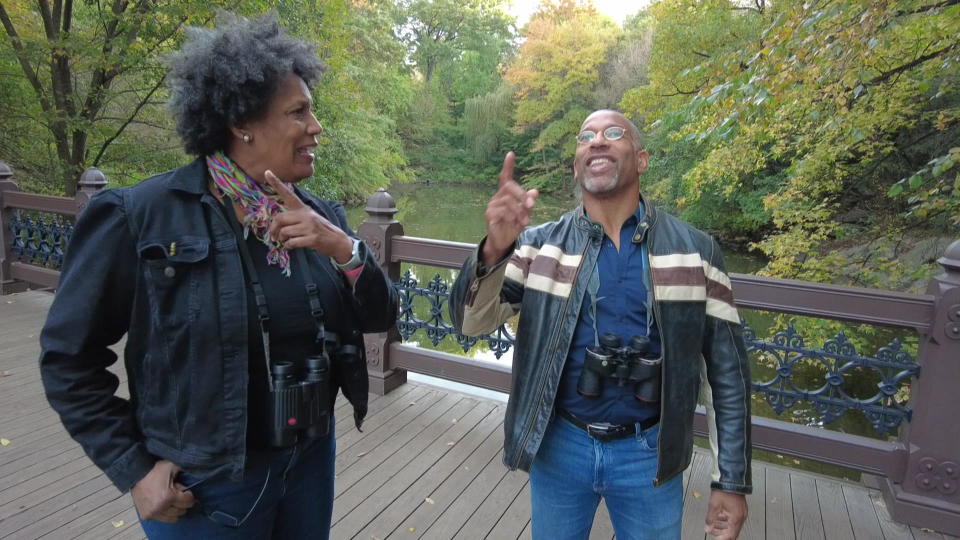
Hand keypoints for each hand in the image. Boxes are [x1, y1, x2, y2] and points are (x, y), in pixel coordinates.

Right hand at [131, 460, 194, 522]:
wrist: (135, 474)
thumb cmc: (155, 470)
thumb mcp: (172, 466)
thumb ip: (186, 469)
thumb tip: (199, 472)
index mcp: (168, 497)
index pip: (189, 502)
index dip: (189, 495)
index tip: (186, 490)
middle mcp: (160, 508)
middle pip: (182, 510)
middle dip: (183, 502)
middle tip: (178, 494)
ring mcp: (153, 513)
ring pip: (174, 518)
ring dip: (176, 509)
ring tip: (172, 500)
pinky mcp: (147, 516)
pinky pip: (163, 519)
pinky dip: (167, 513)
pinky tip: (165, 504)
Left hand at [264, 170, 352, 261]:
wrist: (337, 241)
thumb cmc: (319, 229)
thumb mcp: (309, 218)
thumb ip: (294, 217)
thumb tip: (277, 225)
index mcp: (303, 208)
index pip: (288, 194)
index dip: (276, 183)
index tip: (267, 172)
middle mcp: (306, 215)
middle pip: (280, 218)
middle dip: (274, 230)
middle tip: (274, 237)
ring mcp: (309, 227)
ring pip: (284, 232)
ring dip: (282, 239)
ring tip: (286, 241)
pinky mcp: (312, 238)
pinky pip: (291, 242)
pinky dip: (288, 246)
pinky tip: (291, 246)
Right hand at [482, 152, 537, 267]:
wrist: (503, 241)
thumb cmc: (513, 225)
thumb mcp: (525, 213)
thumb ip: (529, 203)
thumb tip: (536, 191)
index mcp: (505, 194)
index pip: (505, 177)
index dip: (508, 165)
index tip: (511, 153)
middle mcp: (497, 197)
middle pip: (509, 187)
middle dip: (522, 194)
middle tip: (532, 204)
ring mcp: (492, 205)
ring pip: (508, 200)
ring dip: (519, 210)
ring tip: (525, 220)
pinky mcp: (489, 215)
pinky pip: (502, 211)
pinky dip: (512, 217)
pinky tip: (516, 223)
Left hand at [705, 490, 746, 538]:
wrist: (732, 479)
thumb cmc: (724, 490)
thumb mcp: (714, 505)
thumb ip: (710, 519)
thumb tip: (708, 528)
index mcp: (736, 518)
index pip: (730, 535)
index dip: (722, 538)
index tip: (715, 539)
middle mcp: (741, 517)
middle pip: (732, 532)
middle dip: (721, 533)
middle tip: (712, 531)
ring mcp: (741, 513)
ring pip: (733, 526)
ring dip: (723, 527)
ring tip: (713, 524)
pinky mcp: (740, 509)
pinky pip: (733, 519)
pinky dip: (726, 520)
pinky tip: (719, 517)